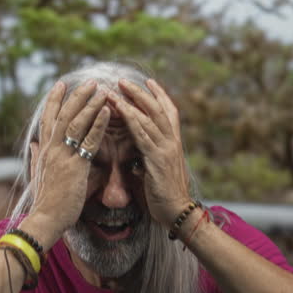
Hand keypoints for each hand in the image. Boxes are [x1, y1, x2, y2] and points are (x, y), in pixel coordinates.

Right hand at [28, 80, 110, 240]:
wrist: (46, 218)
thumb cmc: (45, 200)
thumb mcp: (37, 174)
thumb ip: (36, 156)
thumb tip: (33, 143)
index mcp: (44, 150)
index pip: (48, 119)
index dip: (54, 100)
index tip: (60, 84)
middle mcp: (52, 149)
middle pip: (63, 115)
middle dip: (76, 96)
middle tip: (89, 81)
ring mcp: (63, 157)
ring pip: (76, 123)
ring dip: (90, 104)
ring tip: (102, 90)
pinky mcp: (76, 167)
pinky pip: (89, 141)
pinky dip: (98, 124)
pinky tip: (107, 111)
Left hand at [108, 79, 191, 225]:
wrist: (177, 211)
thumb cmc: (165, 194)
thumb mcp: (159, 169)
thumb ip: (152, 155)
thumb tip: (142, 150)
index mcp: (174, 143)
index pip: (169, 112)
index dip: (160, 95)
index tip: (149, 81)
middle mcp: (172, 141)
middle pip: (158, 109)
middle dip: (140, 93)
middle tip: (123, 81)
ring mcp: (166, 149)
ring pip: (149, 118)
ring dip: (131, 102)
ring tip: (115, 91)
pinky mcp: (157, 159)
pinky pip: (143, 135)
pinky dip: (131, 120)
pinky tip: (120, 111)